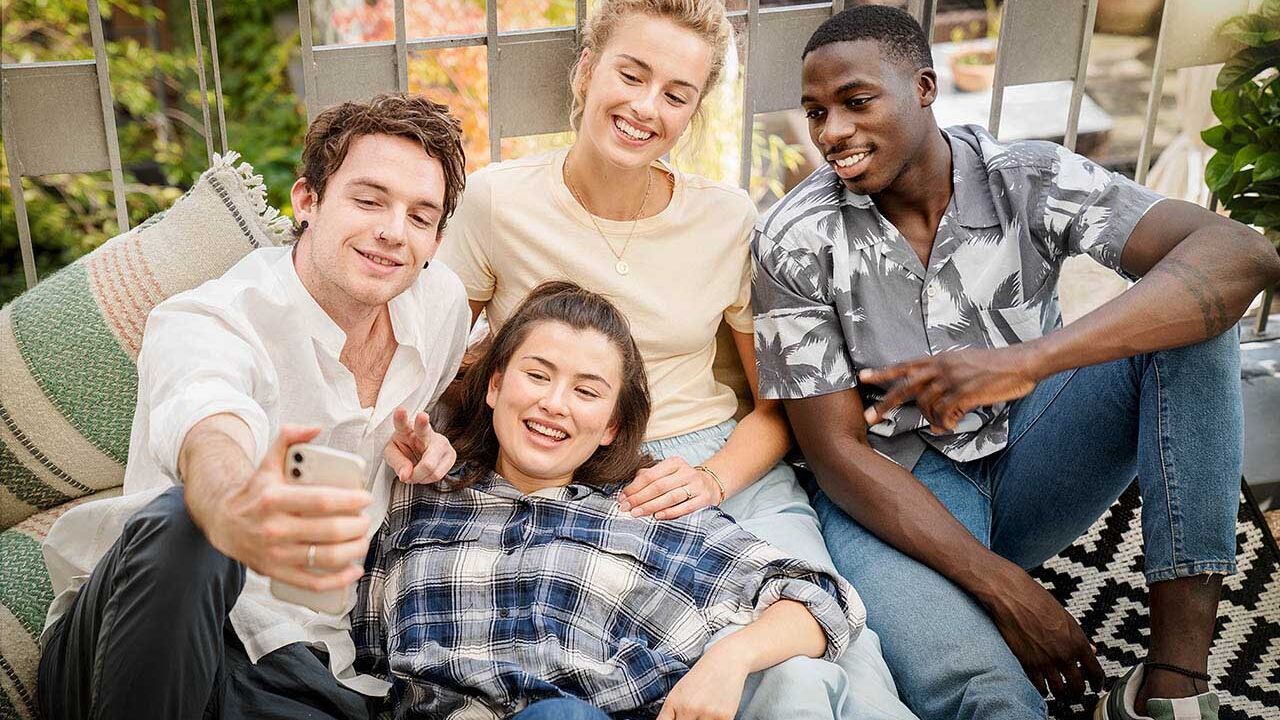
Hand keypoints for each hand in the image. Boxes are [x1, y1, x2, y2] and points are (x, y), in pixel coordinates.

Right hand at [206, 425, 372, 591]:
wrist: (223, 521)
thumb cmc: (256, 491)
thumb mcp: (267, 461)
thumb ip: (289, 438)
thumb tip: (316, 428)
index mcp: (273, 499)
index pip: (321, 501)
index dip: (350, 501)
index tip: (365, 499)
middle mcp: (273, 528)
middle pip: (329, 531)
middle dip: (357, 526)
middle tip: (366, 520)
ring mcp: (275, 554)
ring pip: (325, 558)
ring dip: (354, 550)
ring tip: (363, 540)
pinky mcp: (276, 573)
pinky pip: (312, 582)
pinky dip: (338, 580)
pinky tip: (354, 570)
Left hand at [385, 407, 455, 483]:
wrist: (420, 454)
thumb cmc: (406, 450)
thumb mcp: (393, 455)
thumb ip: (397, 463)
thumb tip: (406, 475)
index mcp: (407, 430)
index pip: (402, 424)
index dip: (400, 418)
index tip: (400, 411)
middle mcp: (426, 433)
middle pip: (424, 430)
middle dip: (423, 424)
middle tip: (422, 416)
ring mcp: (441, 442)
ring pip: (430, 465)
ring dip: (419, 476)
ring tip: (414, 473)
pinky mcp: (451, 454)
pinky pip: (438, 474)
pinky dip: (428, 479)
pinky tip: (425, 473)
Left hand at [618, 457, 719, 519]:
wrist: (711, 485)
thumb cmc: (681, 481)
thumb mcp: (667, 474)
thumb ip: (648, 478)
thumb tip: (627, 491)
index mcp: (674, 462)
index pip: (650, 475)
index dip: (634, 487)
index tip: (622, 498)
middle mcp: (686, 472)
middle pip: (658, 486)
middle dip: (639, 498)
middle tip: (626, 508)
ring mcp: (697, 485)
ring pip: (670, 497)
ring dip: (651, 506)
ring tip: (636, 513)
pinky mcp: (704, 498)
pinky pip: (685, 507)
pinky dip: (670, 512)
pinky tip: (657, 516)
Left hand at [657, 645, 749, 719]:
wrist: (726, 661)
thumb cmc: (701, 677)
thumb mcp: (679, 691)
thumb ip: (671, 713)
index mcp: (674, 702)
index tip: (678, 719)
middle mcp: (688, 708)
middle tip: (694, 713)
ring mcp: (706, 713)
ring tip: (706, 710)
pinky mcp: (724, 717)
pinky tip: (716, 712)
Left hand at [860, 345, 1040, 432]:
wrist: (1020, 362)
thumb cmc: (995, 364)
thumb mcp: (964, 362)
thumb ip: (947, 375)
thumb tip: (938, 399)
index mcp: (940, 359)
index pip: (905, 365)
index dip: (883, 372)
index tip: (863, 377)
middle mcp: (941, 368)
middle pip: (905, 387)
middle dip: (885, 403)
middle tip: (870, 417)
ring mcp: (952, 381)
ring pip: (926, 405)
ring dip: (930, 420)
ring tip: (941, 425)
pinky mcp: (964, 394)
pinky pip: (945, 414)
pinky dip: (944, 423)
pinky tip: (950, 425)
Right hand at [983, 566, 1103, 700]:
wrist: (1012, 596)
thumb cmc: (1037, 601)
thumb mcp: (1066, 617)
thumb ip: (1079, 637)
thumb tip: (1092, 649)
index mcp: (1078, 642)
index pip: (1095, 671)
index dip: (1098, 682)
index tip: (1096, 686)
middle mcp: (1064, 655)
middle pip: (1078, 686)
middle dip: (1079, 693)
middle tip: (1077, 694)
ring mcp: (1046, 662)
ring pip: (1059, 691)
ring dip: (1061, 695)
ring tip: (1061, 695)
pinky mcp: (1028, 664)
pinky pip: (1039, 687)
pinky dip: (1042, 691)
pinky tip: (1043, 689)